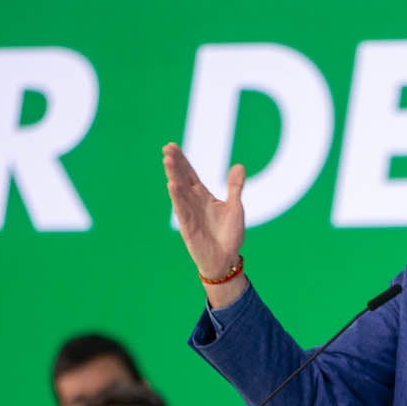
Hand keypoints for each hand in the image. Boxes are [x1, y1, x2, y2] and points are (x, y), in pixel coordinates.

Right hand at [162, 143, 247, 304]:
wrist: (226, 259)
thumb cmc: (229, 235)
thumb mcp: (235, 207)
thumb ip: (235, 187)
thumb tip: (239, 165)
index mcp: (203, 196)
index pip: (190, 174)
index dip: (182, 161)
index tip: (172, 146)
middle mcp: (193, 202)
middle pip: (182, 178)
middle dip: (175, 163)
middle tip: (167, 148)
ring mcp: (189, 213)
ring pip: (179, 191)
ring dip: (174, 176)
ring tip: (167, 160)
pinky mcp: (189, 226)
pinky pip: (182, 209)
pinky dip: (177, 197)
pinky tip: (171, 184)